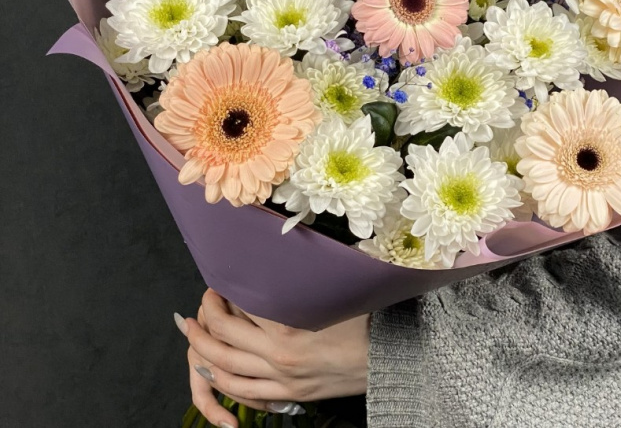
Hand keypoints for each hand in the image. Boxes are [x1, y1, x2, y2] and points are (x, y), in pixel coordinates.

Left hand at [178, 288, 369, 425]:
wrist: (387, 357)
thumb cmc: (364, 320)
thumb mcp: (330, 294)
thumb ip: (297, 285)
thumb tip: (273, 266)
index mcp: (289, 326)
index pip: (240, 308)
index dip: (222, 295)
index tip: (218, 284)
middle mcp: (279, 356)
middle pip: (224, 338)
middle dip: (205, 320)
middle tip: (199, 305)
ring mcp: (281, 379)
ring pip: (226, 370)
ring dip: (203, 351)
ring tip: (193, 336)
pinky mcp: (288, 394)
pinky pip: (244, 393)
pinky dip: (221, 382)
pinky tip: (212, 371)